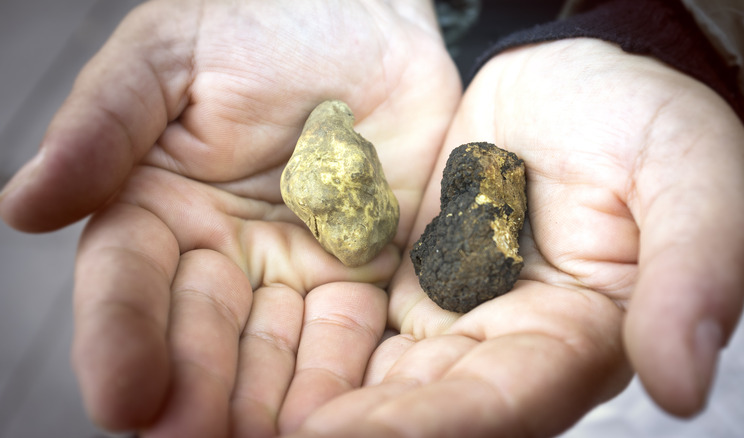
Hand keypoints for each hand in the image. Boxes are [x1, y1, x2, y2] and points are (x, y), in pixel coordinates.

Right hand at [0, 0, 459, 434]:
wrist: (363, 12)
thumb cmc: (258, 20)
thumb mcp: (166, 57)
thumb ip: (103, 127)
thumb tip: (24, 205)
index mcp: (158, 206)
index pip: (128, 284)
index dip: (121, 340)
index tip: (122, 396)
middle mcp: (221, 250)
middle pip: (200, 334)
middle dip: (195, 391)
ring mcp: (294, 266)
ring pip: (273, 350)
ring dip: (266, 403)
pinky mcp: (362, 268)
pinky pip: (350, 330)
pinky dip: (339, 373)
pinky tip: (335, 415)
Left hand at [286, 39, 743, 436]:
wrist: (571, 82)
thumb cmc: (642, 121)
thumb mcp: (689, 175)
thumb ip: (693, 270)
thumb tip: (684, 383)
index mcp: (577, 337)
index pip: (505, 399)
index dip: (435, 425)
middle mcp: (508, 344)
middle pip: (431, 405)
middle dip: (362, 427)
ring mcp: (452, 315)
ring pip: (383, 378)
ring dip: (324, 403)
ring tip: (254, 418)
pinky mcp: (410, 281)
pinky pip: (357, 324)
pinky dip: (313, 350)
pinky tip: (260, 365)